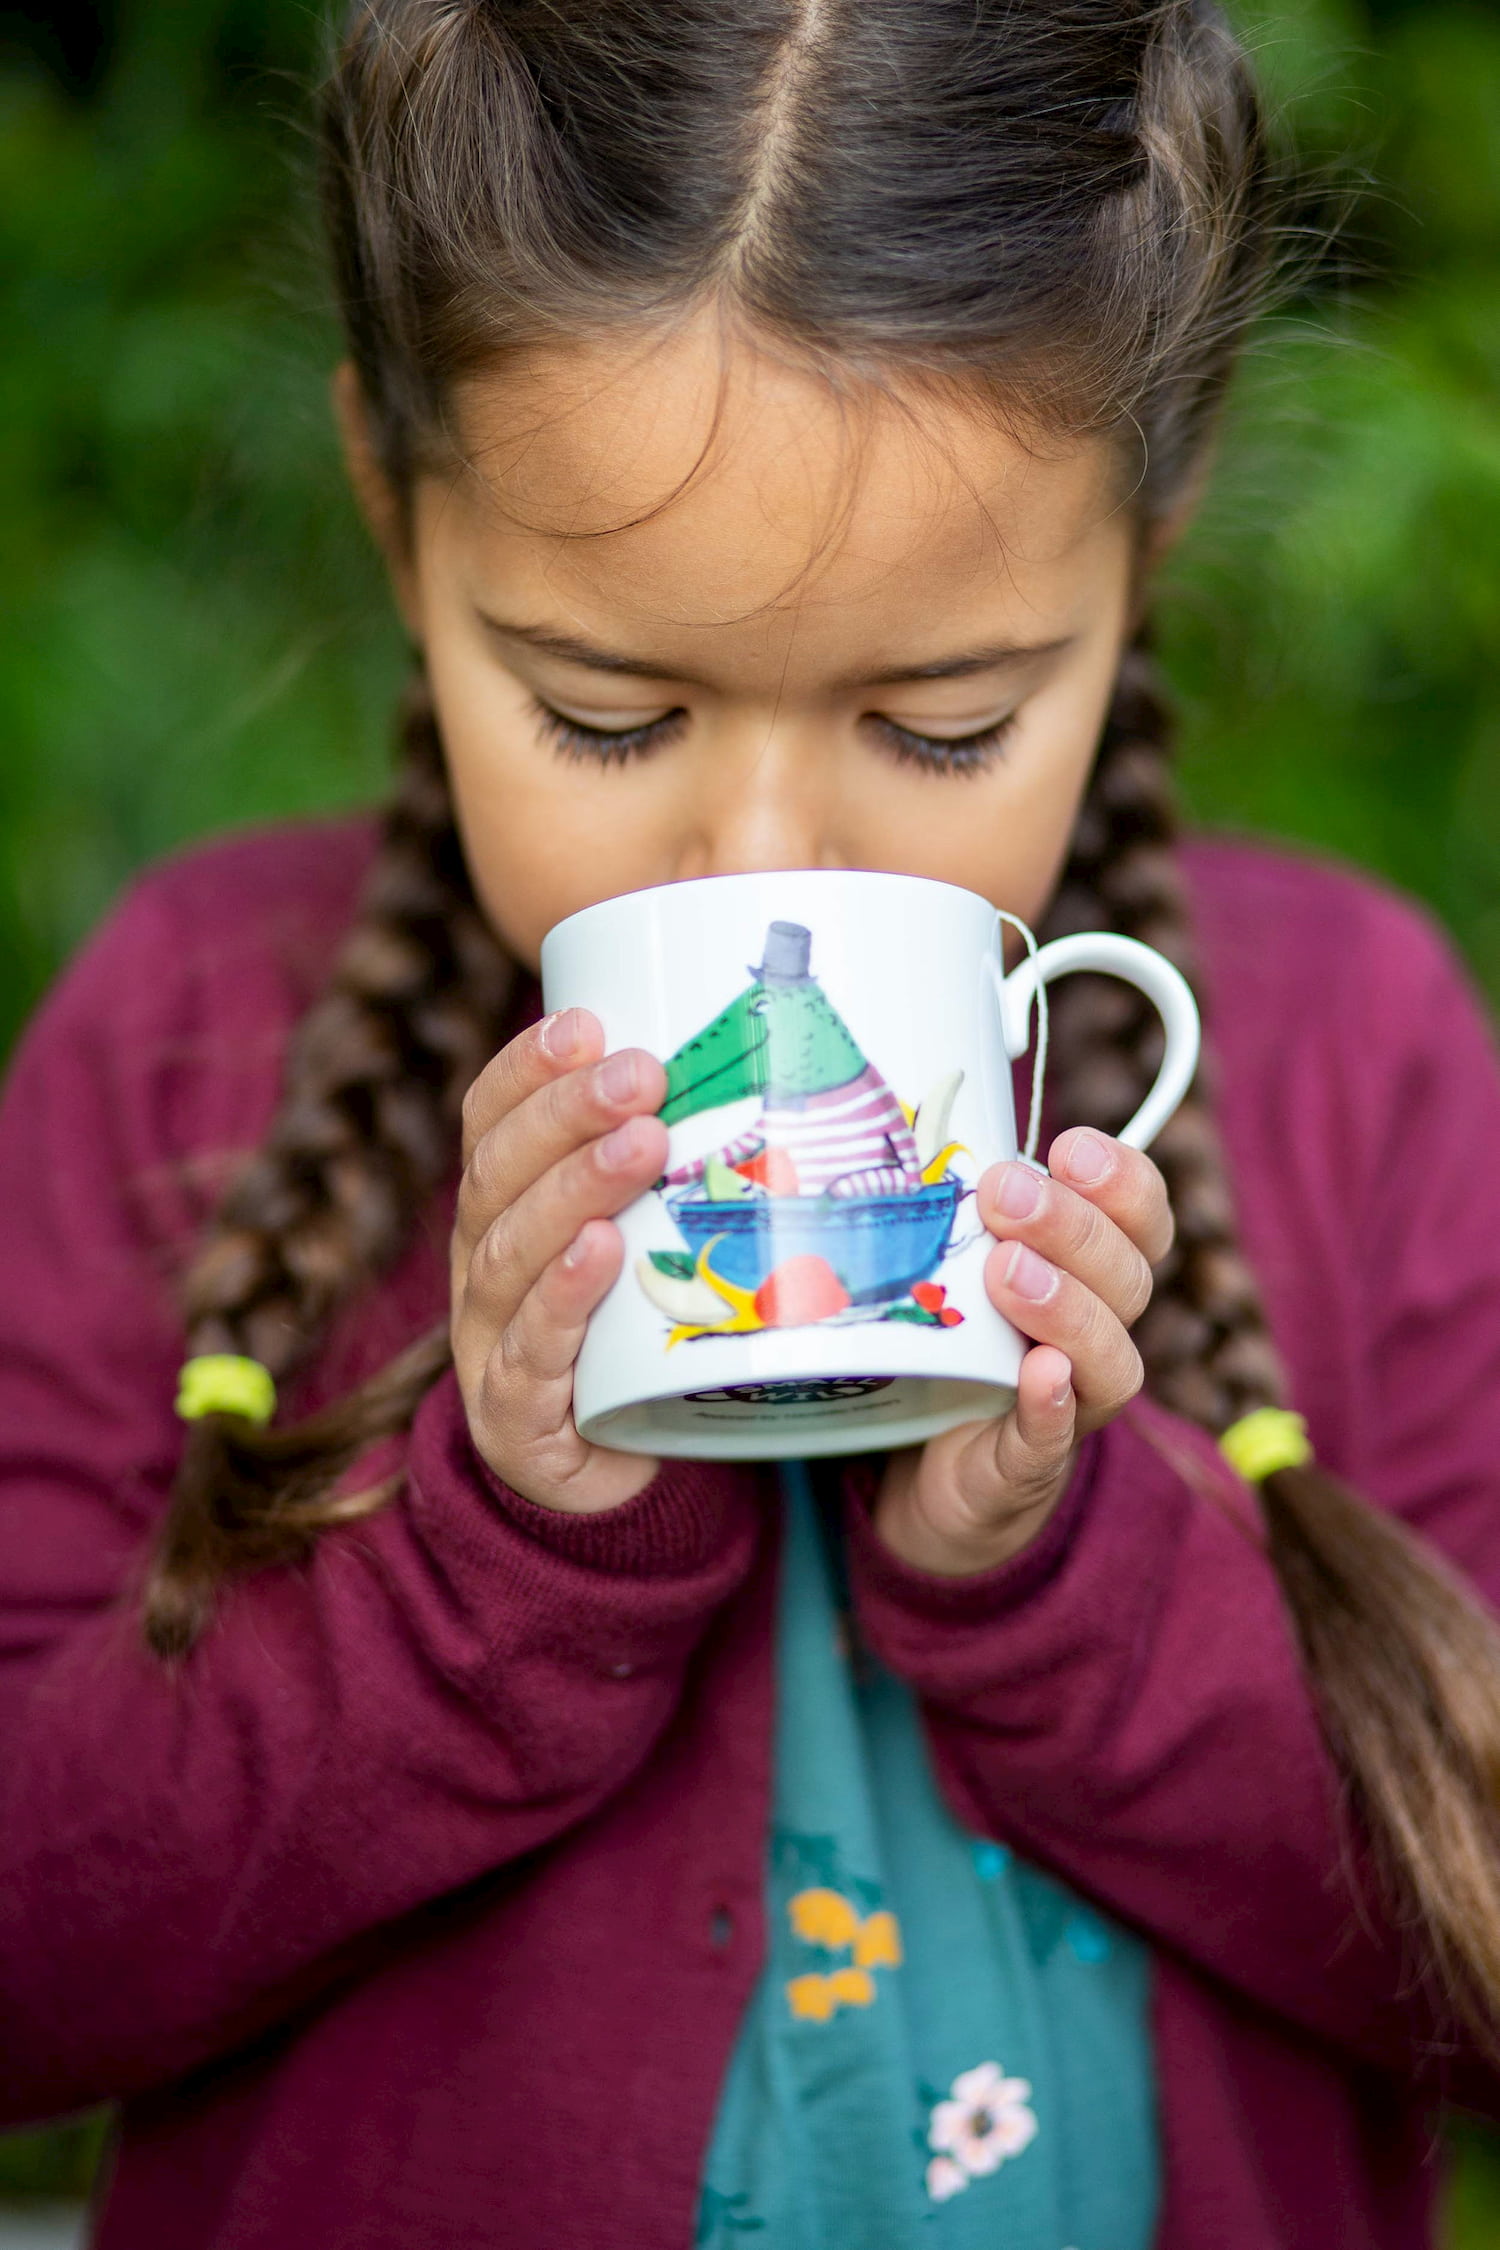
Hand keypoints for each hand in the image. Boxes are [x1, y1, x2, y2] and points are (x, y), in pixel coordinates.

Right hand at [451, 1008, 667, 1512]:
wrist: (626, 1476)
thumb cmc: (651, 1335)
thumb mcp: (661, 1237)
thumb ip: (691, 1161)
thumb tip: (791, 1058)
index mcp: (503, 1210)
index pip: (491, 1120)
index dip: (529, 1068)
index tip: (587, 1021)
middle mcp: (480, 1266)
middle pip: (498, 1174)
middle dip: (566, 1113)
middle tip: (643, 1074)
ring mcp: (489, 1344)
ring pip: (509, 1253)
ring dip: (574, 1189)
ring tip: (641, 1145)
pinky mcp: (515, 1420)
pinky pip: (527, 1353)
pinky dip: (561, 1298)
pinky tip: (599, 1254)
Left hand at [872, 1128, 1172, 1575]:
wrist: (926, 1465)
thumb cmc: (949, 1338)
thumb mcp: (954, 1259)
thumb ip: (956, 1202)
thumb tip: (900, 1119)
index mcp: (1093, 1273)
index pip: (1142, 1218)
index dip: (1122, 1180)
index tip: (1069, 1146)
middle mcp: (1098, 1334)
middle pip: (1128, 1278)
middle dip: (1072, 1228)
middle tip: (1006, 1193)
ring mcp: (1071, 1405)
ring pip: (1110, 1358)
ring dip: (1066, 1307)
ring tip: (1009, 1272)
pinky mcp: (1024, 1465)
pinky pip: (1052, 1439)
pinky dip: (1051, 1407)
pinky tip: (1039, 1373)